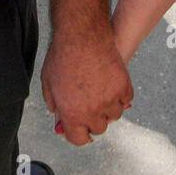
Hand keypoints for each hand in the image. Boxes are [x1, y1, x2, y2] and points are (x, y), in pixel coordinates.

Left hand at [41, 28, 132, 145]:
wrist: (81, 35)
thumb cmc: (62, 56)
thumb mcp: (49, 84)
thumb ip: (55, 105)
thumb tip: (60, 117)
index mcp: (72, 114)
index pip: (79, 139)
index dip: (79, 134)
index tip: (81, 129)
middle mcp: (92, 111)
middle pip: (99, 128)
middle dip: (93, 119)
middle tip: (90, 105)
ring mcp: (110, 99)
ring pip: (115, 115)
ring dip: (109, 108)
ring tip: (101, 92)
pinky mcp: (123, 86)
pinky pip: (126, 100)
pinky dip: (121, 96)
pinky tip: (112, 86)